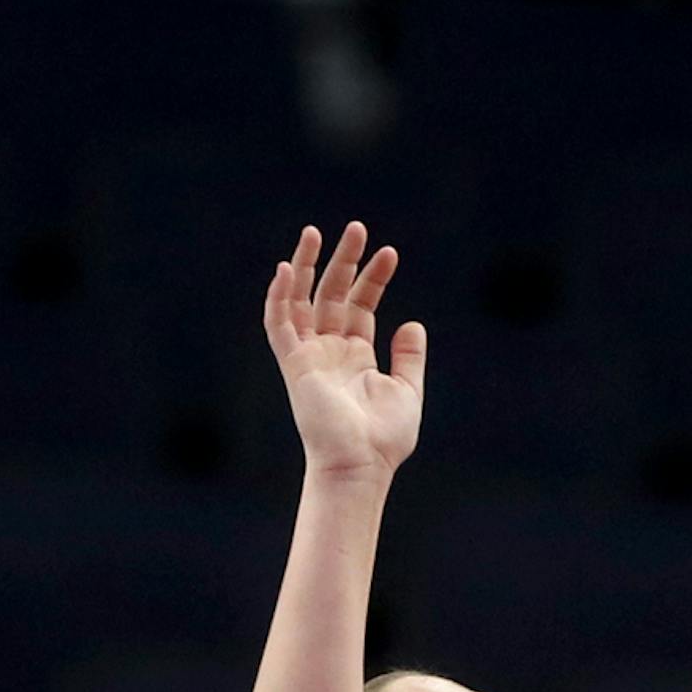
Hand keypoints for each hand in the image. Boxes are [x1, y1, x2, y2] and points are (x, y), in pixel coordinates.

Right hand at [265, 220, 426, 482]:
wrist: (361, 464)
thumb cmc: (384, 438)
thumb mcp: (406, 390)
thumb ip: (408, 357)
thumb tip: (412, 323)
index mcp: (355, 355)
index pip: (360, 305)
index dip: (373, 277)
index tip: (389, 252)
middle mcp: (329, 351)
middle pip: (332, 294)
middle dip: (343, 260)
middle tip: (356, 228)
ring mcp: (310, 356)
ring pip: (301, 300)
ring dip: (307, 266)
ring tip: (316, 232)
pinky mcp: (295, 365)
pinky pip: (279, 324)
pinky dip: (279, 297)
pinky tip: (287, 268)